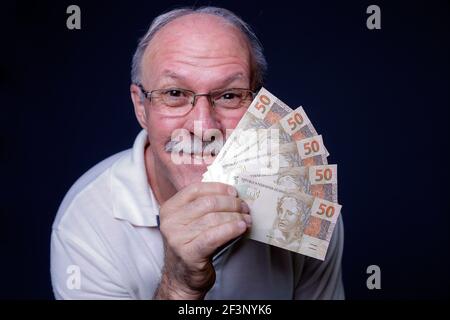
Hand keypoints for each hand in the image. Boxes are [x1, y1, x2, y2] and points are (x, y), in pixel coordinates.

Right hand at [154, 182, 250, 299]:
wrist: (181, 278)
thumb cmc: (191, 246)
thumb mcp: (191, 222)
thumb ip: (204, 207)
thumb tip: (232, 194)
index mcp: (170, 208)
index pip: (195, 189)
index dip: (217, 188)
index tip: (233, 192)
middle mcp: (170, 222)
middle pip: (207, 203)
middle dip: (231, 203)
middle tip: (244, 208)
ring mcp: (177, 238)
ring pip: (213, 219)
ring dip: (235, 217)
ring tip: (247, 220)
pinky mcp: (188, 253)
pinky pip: (214, 237)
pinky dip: (230, 230)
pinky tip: (241, 228)